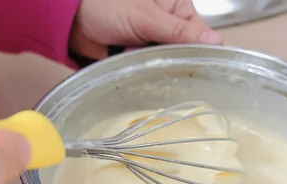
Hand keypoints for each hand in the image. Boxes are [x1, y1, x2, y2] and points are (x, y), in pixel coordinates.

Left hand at [69, 0, 222, 59]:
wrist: (70, 22)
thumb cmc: (105, 5)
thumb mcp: (146, 17)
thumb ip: (179, 31)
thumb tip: (216, 41)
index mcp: (177, 8)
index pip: (200, 35)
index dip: (200, 52)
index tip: (199, 68)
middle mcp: (168, 26)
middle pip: (184, 53)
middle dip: (170, 61)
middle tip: (157, 62)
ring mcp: (153, 43)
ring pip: (166, 65)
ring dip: (154, 68)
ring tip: (139, 61)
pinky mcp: (138, 59)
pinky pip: (149, 72)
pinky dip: (143, 73)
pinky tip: (135, 69)